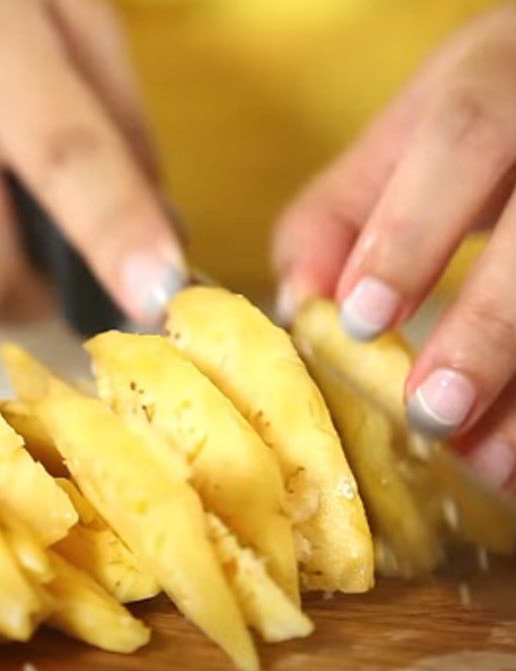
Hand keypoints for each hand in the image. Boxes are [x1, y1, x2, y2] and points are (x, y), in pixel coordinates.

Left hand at [274, 5, 515, 488]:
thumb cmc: (472, 133)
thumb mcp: (403, 147)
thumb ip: (338, 215)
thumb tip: (298, 301)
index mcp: (497, 82)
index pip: (460, 140)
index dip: (411, 233)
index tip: (363, 322)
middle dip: (489, 329)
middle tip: (432, 413)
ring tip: (492, 464)